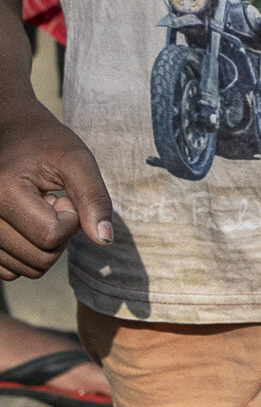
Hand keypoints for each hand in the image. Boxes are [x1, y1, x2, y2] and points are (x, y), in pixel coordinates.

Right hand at [0, 107, 115, 278]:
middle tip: (51, 203)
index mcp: (1, 192)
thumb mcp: (76, 159)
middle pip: (39, 259)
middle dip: (59, 235)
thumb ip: (93, 197)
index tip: (63, 195)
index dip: (71, 220)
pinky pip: (9, 272)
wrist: (10, 134)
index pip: (51, 236)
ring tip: (36, 211)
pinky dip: (26, 255)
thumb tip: (104, 239)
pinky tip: (25, 224)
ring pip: (26, 269)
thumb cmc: (46, 143)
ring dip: (43, 245)